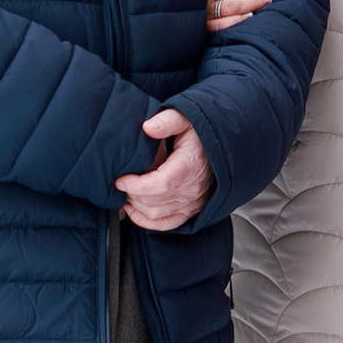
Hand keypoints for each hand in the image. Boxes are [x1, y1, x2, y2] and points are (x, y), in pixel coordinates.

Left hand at [119, 108, 212, 232]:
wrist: (221, 148)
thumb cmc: (201, 134)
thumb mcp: (186, 119)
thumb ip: (167, 121)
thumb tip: (148, 127)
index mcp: (188, 167)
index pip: (159, 184)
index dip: (136, 186)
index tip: (120, 180)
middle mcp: (191, 189)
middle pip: (154, 201)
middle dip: (131, 193)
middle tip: (121, 181)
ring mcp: (191, 203)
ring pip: (156, 214)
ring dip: (136, 206)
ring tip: (126, 193)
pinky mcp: (190, 210)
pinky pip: (166, 224)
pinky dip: (146, 221)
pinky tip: (134, 210)